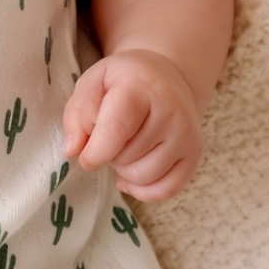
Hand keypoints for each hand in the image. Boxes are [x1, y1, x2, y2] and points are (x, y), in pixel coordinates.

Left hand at [62, 49, 202, 201]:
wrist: (166, 77)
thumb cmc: (122, 81)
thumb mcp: (93, 82)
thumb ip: (78, 114)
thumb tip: (74, 151)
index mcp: (140, 88)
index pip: (117, 129)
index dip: (96, 152)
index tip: (85, 158)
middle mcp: (171, 112)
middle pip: (127, 157)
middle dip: (109, 155)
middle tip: (110, 136)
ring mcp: (187, 135)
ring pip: (143, 177)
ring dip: (124, 171)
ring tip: (124, 148)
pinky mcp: (194, 155)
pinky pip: (165, 191)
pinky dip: (143, 190)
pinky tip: (132, 175)